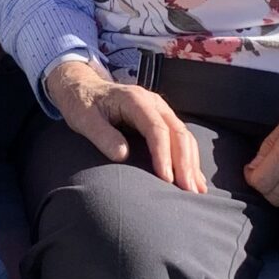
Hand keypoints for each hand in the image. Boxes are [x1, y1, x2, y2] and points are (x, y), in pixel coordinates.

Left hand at [46, 58, 205, 192]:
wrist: (83, 87)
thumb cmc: (82, 104)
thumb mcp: (84, 119)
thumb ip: (102, 135)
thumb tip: (122, 155)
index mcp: (135, 100)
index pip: (156, 128)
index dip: (163, 154)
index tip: (165, 179)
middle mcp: (154, 103)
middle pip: (177, 132)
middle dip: (185, 163)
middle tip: (187, 191)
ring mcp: (160, 111)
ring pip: (184, 136)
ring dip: (191, 163)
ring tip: (196, 190)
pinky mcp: (161, 121)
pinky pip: (181, 139)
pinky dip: (189, 159)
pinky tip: (195, 178)